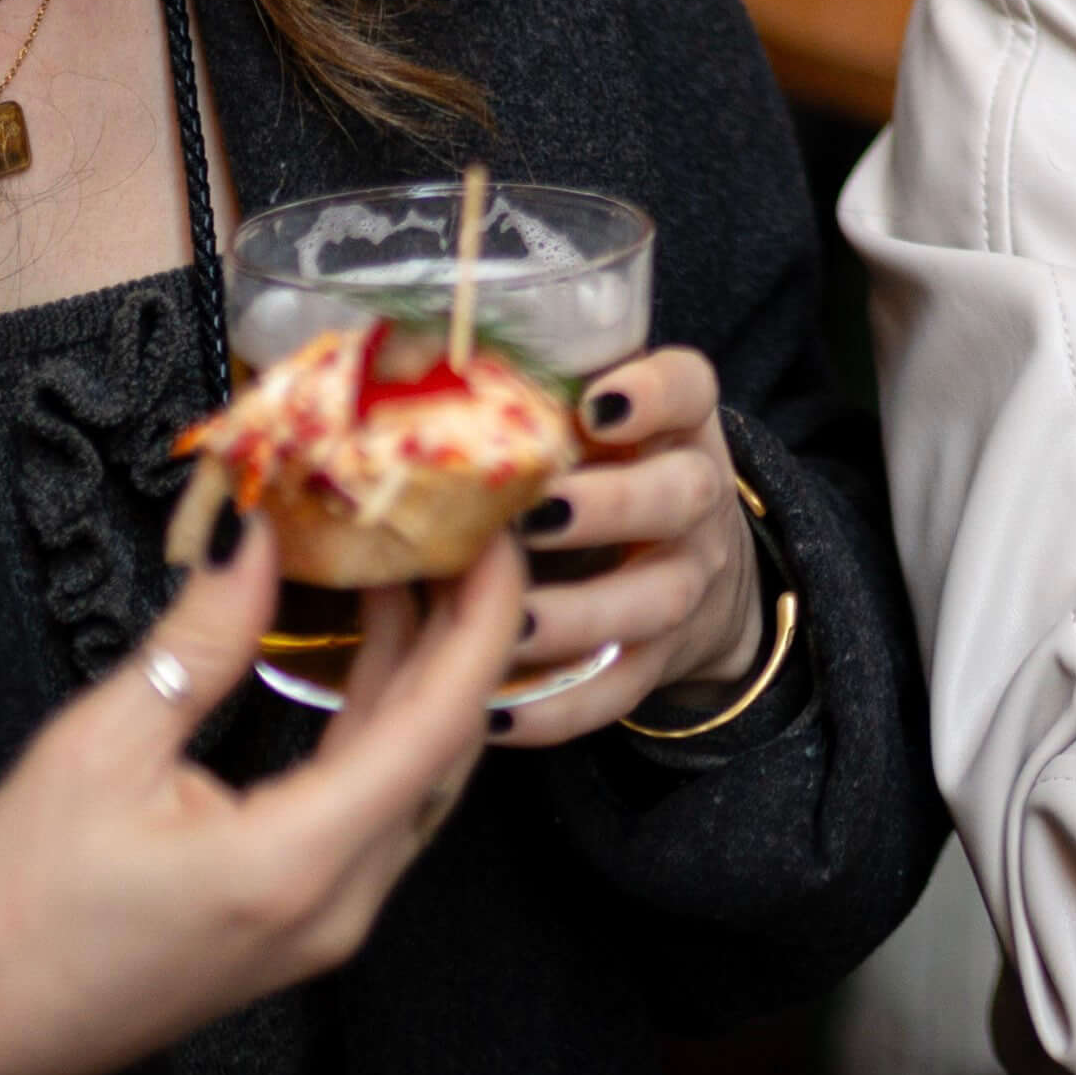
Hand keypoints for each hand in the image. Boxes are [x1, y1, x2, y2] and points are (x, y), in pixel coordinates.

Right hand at [0, 521, 521, 1074]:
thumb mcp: (95, 751)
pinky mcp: (305, 921)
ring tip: (409, 567)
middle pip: (446, 745)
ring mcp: (328, 920)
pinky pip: (377, 806)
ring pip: (416, 776)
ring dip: (423, 673)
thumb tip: (258, 536)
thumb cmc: (12, 917)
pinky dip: (382, 722)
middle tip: (455, 528)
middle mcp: (339, 900)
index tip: (494, 532)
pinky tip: (365, 653)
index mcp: (296, 861)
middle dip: (463, 631)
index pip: (440, 719)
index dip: (484, 615)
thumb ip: (200, 641)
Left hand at [492, 344, 771, 744]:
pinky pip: (621, 690)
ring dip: (582, 613)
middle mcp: (694, 499)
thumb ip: (523, 401)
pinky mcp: (660, 661)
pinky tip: (494, 712)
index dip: (652, 393)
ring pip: (655, 600)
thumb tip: (380, 362)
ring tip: (511, 623)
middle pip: (681, 495)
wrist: (691, 568)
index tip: (596, 402)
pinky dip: (560, 707)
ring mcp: (685, 583)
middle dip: (610, 506)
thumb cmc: (603, 474)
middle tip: (534, 514)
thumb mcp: (589, 427)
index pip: (690, 388)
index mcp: (675, 426)